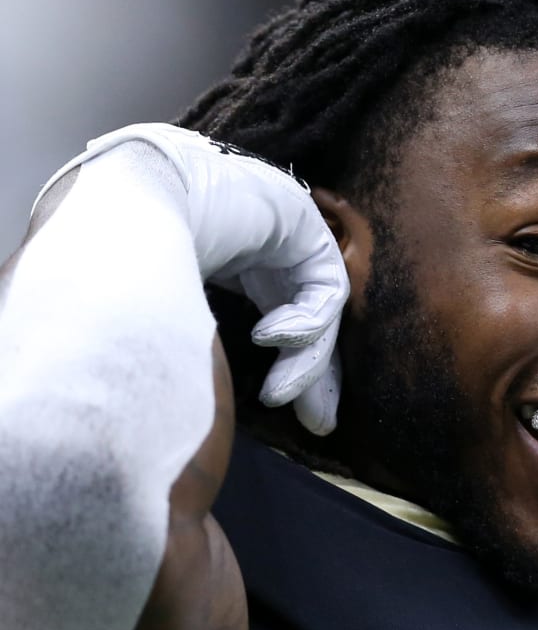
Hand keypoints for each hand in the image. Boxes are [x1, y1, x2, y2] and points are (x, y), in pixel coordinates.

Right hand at [36, 124, 349, 434]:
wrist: (120, 207)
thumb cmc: (122, 266)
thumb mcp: (174, 321)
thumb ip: (206, 348)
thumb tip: (215, 404)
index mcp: (232, 256)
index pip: (280, 316)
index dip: (291, 366)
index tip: (286, 410)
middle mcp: (263, 241)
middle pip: (310, 315)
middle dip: (312, 372)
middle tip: (317, 422)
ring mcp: (284, 227)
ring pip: (320, 307)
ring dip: (306, 360)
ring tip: (277, 394)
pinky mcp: (303, 222)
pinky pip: (326, 286)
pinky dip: (305, 321)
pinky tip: (268, 336)